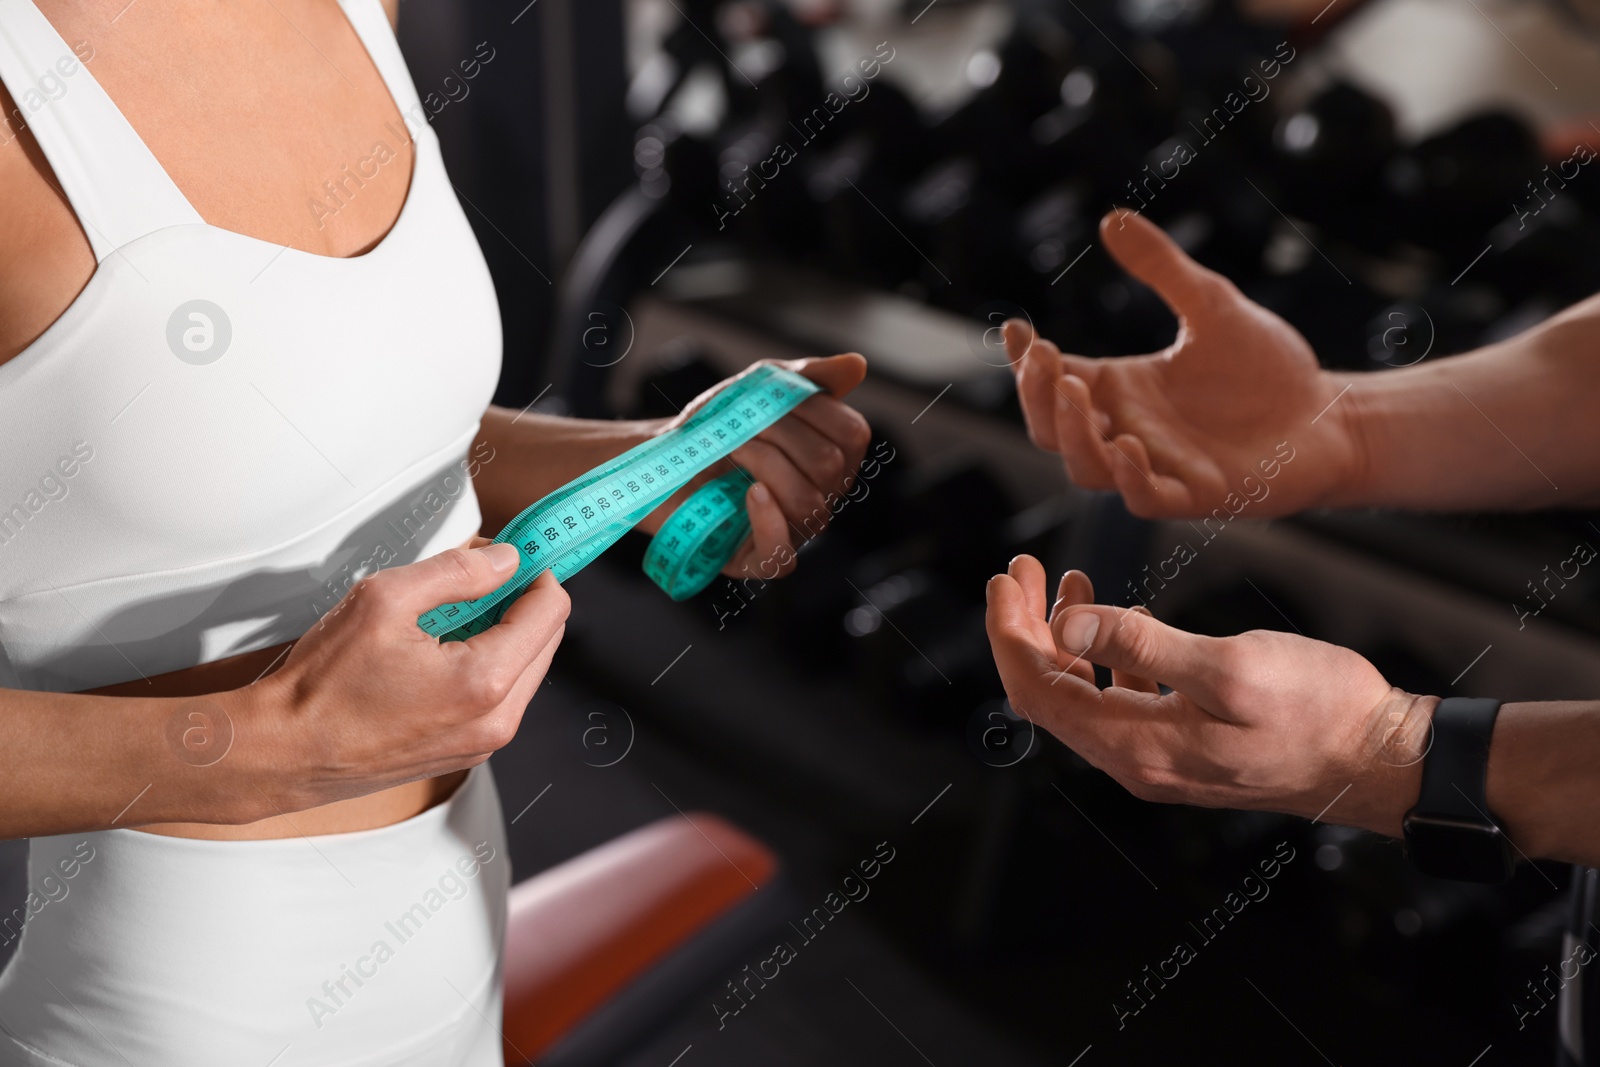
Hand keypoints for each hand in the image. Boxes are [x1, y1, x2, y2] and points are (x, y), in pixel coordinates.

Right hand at [234, 542, 569, 817]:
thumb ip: (457, 572)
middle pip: (546, 639)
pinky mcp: (467, 751)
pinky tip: (441, 650)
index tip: (516, 553)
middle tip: (477, 576)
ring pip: (526, 668)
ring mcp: (484, 742)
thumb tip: (506, 560)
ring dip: (504, 633)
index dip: (535, 571)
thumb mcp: (385, 600)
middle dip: (520, 601)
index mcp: (485, 681)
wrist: (284, 753)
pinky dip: (486, 665)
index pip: (551, 610)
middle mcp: (497, 719)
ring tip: (449, 614)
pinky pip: (501, 696)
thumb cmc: (323, 686)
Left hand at [640, 353, 871, 578]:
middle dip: (781, 433)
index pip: (853, 435)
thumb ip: (810, 377)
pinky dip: (769, 520)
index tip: (772, 397)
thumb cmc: (715, 427)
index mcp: (831, 461)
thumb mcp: (760, 388)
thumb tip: (858, 365)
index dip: (814, 409)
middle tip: (741, 424)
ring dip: (764, 463)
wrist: (663, 458)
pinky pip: (783, 557)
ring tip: (731, 449)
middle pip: (831, 466)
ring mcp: (792, 532)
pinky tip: (751, 492)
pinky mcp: (757, 561)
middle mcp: (821, 499)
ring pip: (809, 504)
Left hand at [984, 555, 1431, 836]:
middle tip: (1020, 570)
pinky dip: (1100, 655)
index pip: (1037, 690)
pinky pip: (1116, 699)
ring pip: (1079, 694)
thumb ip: (1141, 645)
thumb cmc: (1320, 713)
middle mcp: (1136, 760)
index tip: (1005, 577)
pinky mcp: (1183, 744)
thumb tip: (1066, 625)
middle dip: (1024, 628)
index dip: (1009, 632)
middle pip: (1047, 693)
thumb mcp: (1228, 667)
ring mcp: (1158, 755)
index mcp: (1136, 746)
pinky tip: (1111, 618)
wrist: (1383, 759)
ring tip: (1058, 581)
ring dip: (1060, 637)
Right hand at [1005, 211, 1360, 517]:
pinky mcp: (1195, 495)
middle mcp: (1126, 430)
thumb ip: (1163, 269)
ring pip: (1086, 468)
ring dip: (1072, 434)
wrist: (1330, 416)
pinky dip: (1130, 477)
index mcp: (1121, 389)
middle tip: (1042, 360)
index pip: (1053, 379)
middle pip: (1052, 428)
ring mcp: (1157, 467)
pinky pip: (1146, 498)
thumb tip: (1111, 219)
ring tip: (1073, 391)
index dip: (1024, 362)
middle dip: (1036, 397)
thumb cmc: (1266, 368)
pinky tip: (1130, 445)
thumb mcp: (1212, 304)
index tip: (1014, 328)